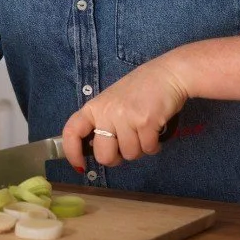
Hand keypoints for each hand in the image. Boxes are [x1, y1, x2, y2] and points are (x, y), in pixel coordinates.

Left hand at [61, 53, 188, 171]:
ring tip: (145, 130)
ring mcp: (126, 117)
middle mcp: (107, 112)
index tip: (80, 165)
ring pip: (129, 155)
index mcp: (95, 107)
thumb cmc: (140, 88)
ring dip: (140, 148)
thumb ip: (103, 122)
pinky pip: (148, 149)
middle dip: (117, 158)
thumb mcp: (113, 102)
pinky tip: (156, 131)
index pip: (72, 132)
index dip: (72, 152)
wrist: (168, 74)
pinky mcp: (146, 122)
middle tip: (126, 147)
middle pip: (104, 156)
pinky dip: (154, 146)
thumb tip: (96, 149)